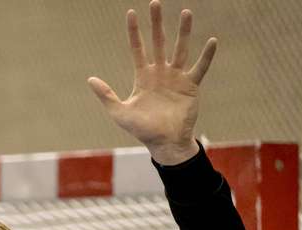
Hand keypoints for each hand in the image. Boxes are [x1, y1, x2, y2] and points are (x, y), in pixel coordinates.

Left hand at [87, 1, 216, 164]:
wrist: (164, 143)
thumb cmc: (142, 129)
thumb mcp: (119, 113)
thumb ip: (106, 95)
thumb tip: (90, 79)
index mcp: (143, 77)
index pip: (137, 48)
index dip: (134, 32)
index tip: (131, 12)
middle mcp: (160, 73)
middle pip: (158, 42)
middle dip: (156, 23)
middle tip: (155, 3)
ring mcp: (176, 78)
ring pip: (180, 49)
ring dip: (183, 32)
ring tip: (186, 12)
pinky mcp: (191, 86)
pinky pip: (200, 68)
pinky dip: (206, 55)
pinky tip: (211, 41)